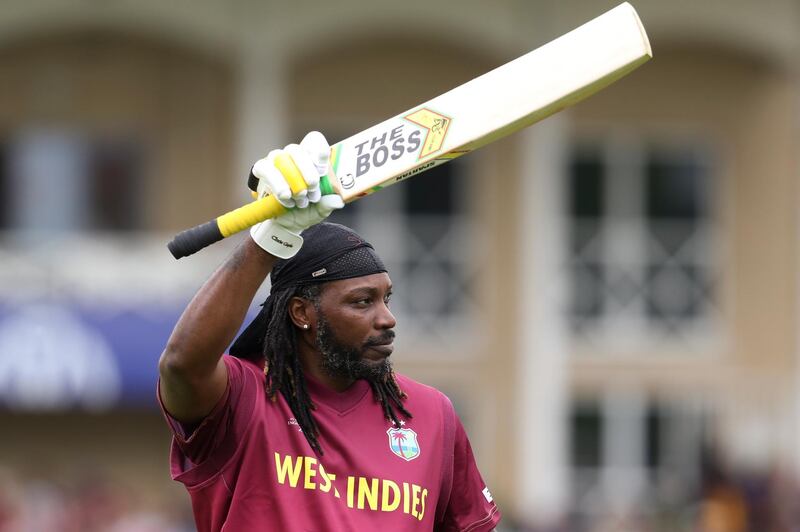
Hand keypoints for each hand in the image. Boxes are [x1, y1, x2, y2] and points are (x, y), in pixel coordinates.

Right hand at [249, 132, 343, 258]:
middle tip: (312, 187)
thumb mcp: (321, 209)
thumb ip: (329, 203)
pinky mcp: (262, 169)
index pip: (314, 141)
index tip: (323, 170)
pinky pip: (267, 171)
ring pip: (280, 158)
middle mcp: (293, 155)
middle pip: (296, 150)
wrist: (288, 223)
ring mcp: (276, 160)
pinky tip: (288, 201)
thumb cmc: (307, 210)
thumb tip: (338, 201)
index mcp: (311, 158)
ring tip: (300, 199)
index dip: (318, 151)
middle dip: (306, 169)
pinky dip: (278, 187)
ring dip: (291, 179)